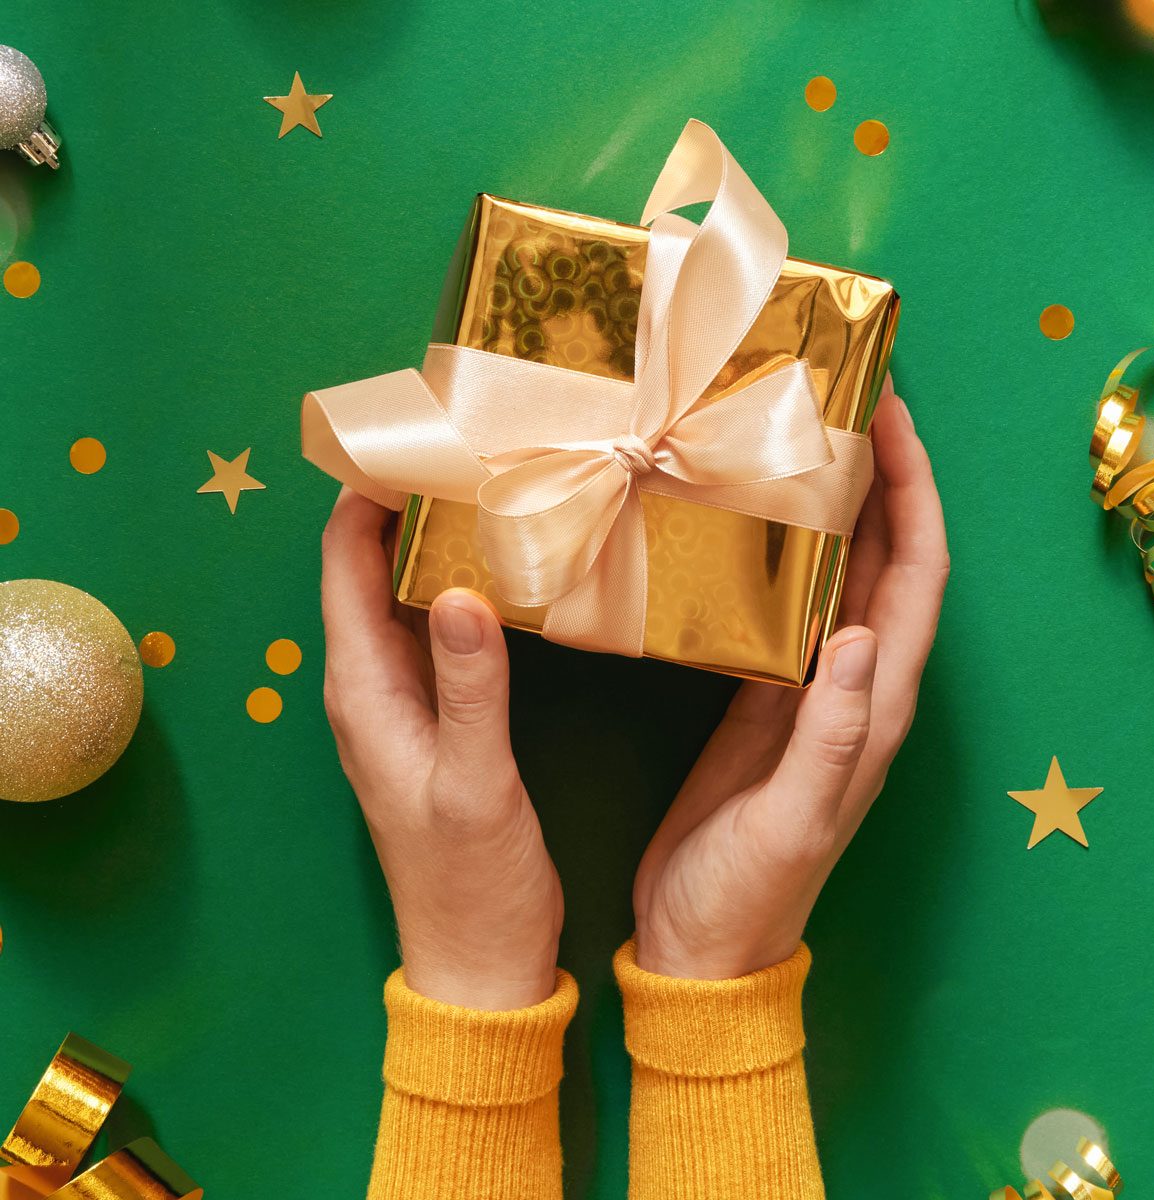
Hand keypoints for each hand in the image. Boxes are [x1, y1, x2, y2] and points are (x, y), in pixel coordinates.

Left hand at [321, 489, 562, 1009]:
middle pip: (365, 569)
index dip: (364, 496)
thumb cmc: (473, 880)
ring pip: (396, 596)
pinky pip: (427, 631)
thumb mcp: (476, 784)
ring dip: (424, 540)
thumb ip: (470, 689)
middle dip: (397, 502)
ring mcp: (398, 703)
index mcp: (363, 693)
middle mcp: (368, 688)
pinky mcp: (430, 718)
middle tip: (454, 444)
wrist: (479, 956)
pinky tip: (492, 570)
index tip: (410, 436)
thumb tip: (460, 591)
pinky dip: (450, 586)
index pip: (344, 567)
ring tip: (474, 485)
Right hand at [632, 379, 947, 978]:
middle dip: (885, 477)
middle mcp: (856, 687)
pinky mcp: (767, 699)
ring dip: (841, 506)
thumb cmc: (748, 893)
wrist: (705, 942)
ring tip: (809, 440)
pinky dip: (788, 555)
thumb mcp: (792, 821)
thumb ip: (829, 737)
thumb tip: (854, 638)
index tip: (894, 421)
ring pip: (842, 576)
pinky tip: (757, 524)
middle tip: (850, 404)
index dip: (915, 495)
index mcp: (874, 708)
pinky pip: (791, 607)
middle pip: (889, 561)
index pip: (915, 578)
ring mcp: (812, 691)